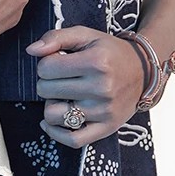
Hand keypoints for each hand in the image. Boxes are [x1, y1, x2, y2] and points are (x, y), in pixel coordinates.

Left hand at [26, 26, 144, 146]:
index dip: (46, 63)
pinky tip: (54, 120)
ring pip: (52, 115)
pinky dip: (55, 132)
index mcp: (96, 61)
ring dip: (51, 104)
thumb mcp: (86, 35)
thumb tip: (31, 51)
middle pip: (45, 90)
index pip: (46, 67)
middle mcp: (101, 88)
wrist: (143, 71)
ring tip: (64, 95)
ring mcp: (103, 111)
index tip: (58, 61)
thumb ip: (56, 37)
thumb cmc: (110, 52)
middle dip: (47, 81)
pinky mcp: (106, 128)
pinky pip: (72, 140)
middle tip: (62, 77)